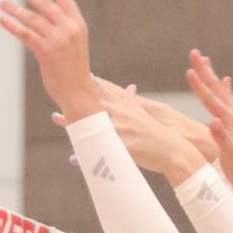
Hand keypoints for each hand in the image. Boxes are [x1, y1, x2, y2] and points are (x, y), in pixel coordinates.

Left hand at [0, 0, 97, 122]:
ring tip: (2, 4)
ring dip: (15, 10)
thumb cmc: (75, 72)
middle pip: (44, 4)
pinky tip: (3, 20)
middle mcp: (68, 29)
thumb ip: (63, 30)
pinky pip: (25, 34)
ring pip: (32, 18)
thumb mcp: (74, 46)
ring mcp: (57, 39)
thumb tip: (42, 20)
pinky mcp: (46, 51)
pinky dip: (13, 26)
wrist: (79, 94)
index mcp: (78, 25)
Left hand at [53, 85, 213, 179]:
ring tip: (57, 119)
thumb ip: (134, 101)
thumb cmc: (160, 134)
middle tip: (57, 94)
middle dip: (75, 99)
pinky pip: (103, 152)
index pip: (105, 90)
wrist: (176, 151)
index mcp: (128, 106)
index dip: (87, 82)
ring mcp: (124, 130)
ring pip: (94, 125)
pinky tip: (74, 158)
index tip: (71, 74)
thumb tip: (129, 88)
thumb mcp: (148, 112)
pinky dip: (88, 156)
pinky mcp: (127, 147)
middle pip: (94, 104)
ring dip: (75, 122)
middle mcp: (124, 114)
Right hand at [185, 51, 232, 197]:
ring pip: (220, 92)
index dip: (200, 86)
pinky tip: (226, 81)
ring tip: (206, 60)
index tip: (189, 70)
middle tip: (195, 52)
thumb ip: (221, 138)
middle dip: (205, 71)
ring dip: (212, 76)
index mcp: (229, 123)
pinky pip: (227, 101)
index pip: (211, 100)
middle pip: (216, 89)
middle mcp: (232, 117)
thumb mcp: (229, 156)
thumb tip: (212, 121)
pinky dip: (224, 89)